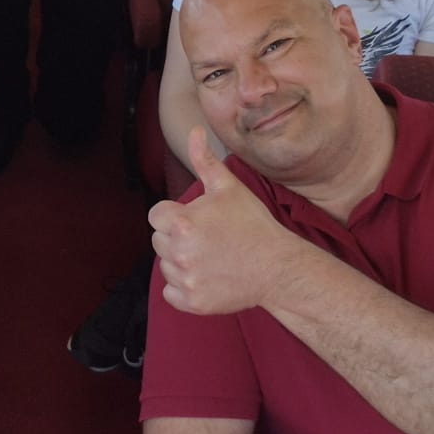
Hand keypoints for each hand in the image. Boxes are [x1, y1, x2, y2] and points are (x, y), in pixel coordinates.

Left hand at [147, 130, 294, 316]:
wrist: (277, 267)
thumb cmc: (252, 223)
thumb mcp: (228, 188)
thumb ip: (203, 160)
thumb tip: (194, 131)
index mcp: (182, 222)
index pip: (156, 216)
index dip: (174, 215)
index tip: (196, 219)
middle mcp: (179, 252)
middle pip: (159, 240)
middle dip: (176, 237)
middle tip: (208, 238)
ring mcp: (185, 280)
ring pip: (165, 266)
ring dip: (180, 261)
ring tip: (210, 256)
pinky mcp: (192, 302)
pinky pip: (171, 293)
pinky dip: (184, 287)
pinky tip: (207, 276)